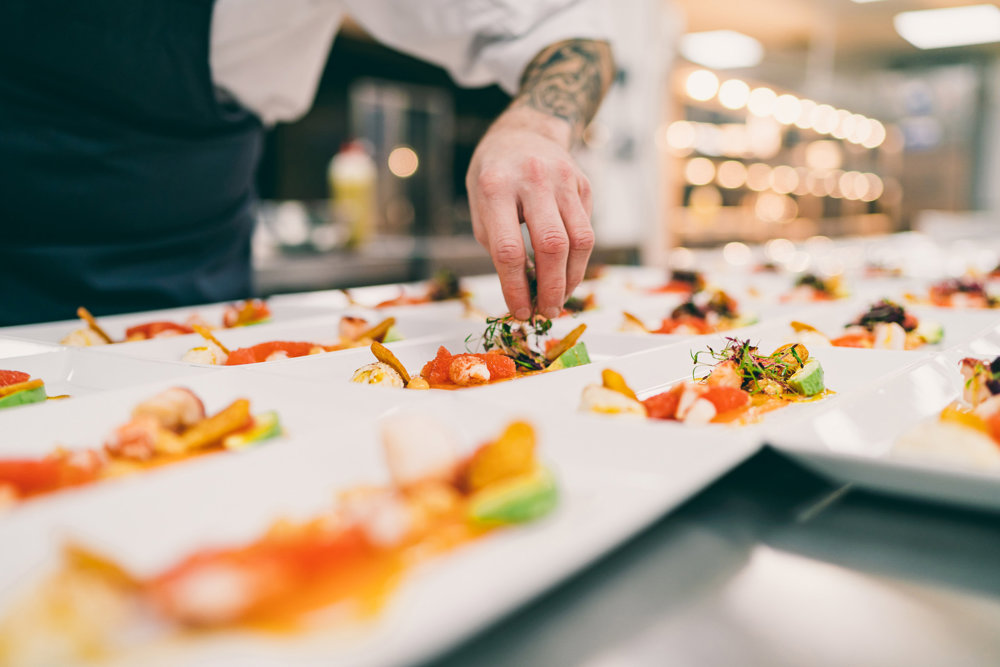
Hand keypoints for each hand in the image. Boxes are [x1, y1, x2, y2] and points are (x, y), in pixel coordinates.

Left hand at [467, 106, 594, 319]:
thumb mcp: (480, 206)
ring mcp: (564, 178)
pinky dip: (578, 261)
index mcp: (496, 186)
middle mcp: (533, 179)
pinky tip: (566, 274)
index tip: (519, 312)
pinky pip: (587, 231)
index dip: (515, 288)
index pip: (509, 249)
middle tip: (546, 313)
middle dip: (551, 288)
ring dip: (571, 279)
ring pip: (580, 240)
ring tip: (559, 299)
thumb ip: (498, 245)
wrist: (523, 133)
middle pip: (551, 245)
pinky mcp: (584, 184)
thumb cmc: (494, 178)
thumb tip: (525, 291)